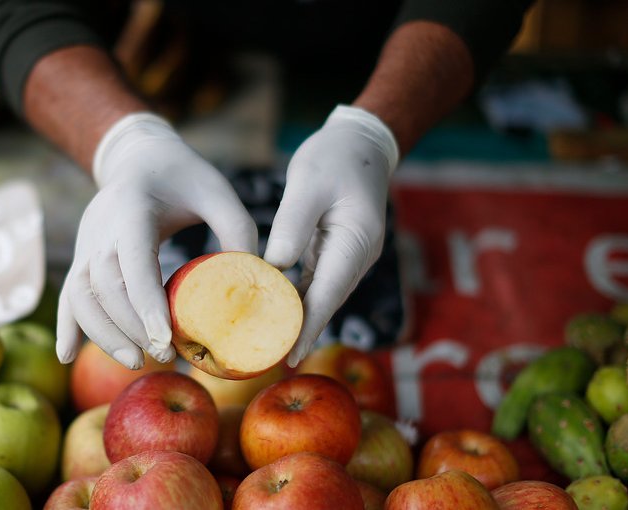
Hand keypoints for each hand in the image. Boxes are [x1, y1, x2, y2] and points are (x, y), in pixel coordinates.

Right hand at [56, 113, 257, 368]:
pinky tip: (65, 356)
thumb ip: (237, 228)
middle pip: (104, 286)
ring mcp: (87, 244)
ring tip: (135, 362)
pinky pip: (68, 294)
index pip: (133, 261)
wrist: (139, 158)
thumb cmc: (183, 176)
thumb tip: (258, 278)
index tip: (164, 338)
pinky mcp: (82, 257)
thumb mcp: (216, 190)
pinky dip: (67, 326)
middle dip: (130, 327)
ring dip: (102, 333)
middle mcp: (101, 227)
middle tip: (163, 356)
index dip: (145, 303)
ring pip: (80, 295)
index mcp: (133, 208)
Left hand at [265, 105, 398, 366]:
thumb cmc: (334, 158)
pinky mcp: (336, 253)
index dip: (309, 327)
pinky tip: (273, 313)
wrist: (361, 144)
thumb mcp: (308, 182)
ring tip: (266, 346)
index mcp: (356, 241)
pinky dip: (296, 300)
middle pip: (326, 303)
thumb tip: (274, 266)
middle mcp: (357, 256)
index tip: (290, 356)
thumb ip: (292, 224)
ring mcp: (349, 257)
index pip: (329, 294)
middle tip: (267, 361)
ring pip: (320, 297)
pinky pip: (315, 284)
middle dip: (299, 332)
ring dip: (296, 320)